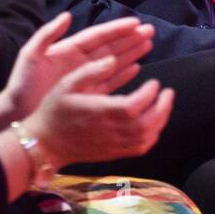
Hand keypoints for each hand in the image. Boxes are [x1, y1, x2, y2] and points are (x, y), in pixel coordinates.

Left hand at [0, 12, 154, 119]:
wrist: (15, 115)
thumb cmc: (20, 86)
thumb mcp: (30, 56)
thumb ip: (47, 35)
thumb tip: (67, 16)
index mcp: (68, 50)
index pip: (97, 36)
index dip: (116, 29)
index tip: (135, 22)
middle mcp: (79, 62)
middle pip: (110, 47)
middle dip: (130, 39)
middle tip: (150, 31)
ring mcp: (84, 78)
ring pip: (113, 62)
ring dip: (131, 53)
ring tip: (149, 45)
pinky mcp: (86, 94)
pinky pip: (109, 82)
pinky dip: (123, 75)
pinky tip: (136, 69)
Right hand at [26, 59, 174, 169]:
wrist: (45, 144)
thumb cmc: (54, 110)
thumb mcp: (67, 83)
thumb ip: (91, 71)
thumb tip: (113, 59)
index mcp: (99, 112)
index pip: (134, 106)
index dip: (149, 95)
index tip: (155, 82)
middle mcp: (109, 131)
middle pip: (146, 124)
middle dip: (163, 108)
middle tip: (168, 92)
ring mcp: (113, 145)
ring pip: (146, 138)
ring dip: (160, 121)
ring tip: (164, 105)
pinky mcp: (113, 154)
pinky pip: (139, 148)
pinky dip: (152, 136)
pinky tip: (153, 124)